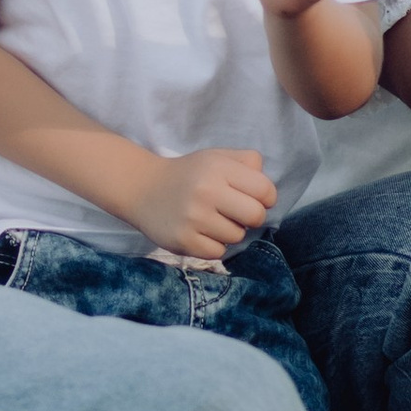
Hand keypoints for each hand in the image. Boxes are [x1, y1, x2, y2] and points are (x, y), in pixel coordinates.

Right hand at [129, 145, 277, 259]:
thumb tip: (268, 190)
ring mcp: (194, 217)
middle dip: (252, 217)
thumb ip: (247, 162)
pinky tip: (201, 232)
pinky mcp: (183, 240)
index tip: (254, 198)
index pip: (265, 190)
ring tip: (212, 220)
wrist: (143, 189)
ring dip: (230, 231)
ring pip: (237, 236)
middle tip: (236, 213)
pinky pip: (218, 252)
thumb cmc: (189, 174)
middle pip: (256, 216)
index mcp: (218, 168)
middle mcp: (206, 191)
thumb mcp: (216, 157)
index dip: (266, 197)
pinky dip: (214, 245)